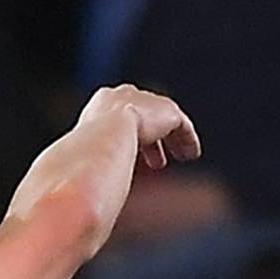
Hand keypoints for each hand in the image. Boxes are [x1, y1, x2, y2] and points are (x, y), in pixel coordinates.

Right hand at [79, 84, 201, 169]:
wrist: (107, 133)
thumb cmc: (89, 148)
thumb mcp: (89, 150)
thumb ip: (96, 157)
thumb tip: (92, 182)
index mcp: (102, 102)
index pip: (120, 115)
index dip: (129, 135)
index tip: (133, 152)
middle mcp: (125, 96)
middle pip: (145, 115)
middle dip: (152, 139)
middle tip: (157, 162)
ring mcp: (149, 100)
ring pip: (165, 120)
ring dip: (172, 141)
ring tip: (178, 157)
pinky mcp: (167, 110)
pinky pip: (182, 125)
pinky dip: (187, 140)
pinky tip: (190, 154)